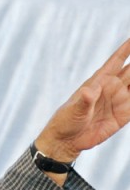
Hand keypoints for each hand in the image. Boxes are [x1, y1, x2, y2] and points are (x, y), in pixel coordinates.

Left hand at [36, 38, 129, 162]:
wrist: (67, 140)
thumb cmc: (66, 120)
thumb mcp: (74, 110)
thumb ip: (84, 100)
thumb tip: (89, 91)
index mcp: (99, 82)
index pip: (116, 61)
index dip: (126, 49)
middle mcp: (112, 88)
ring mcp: (119, 101)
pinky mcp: (123, 115)